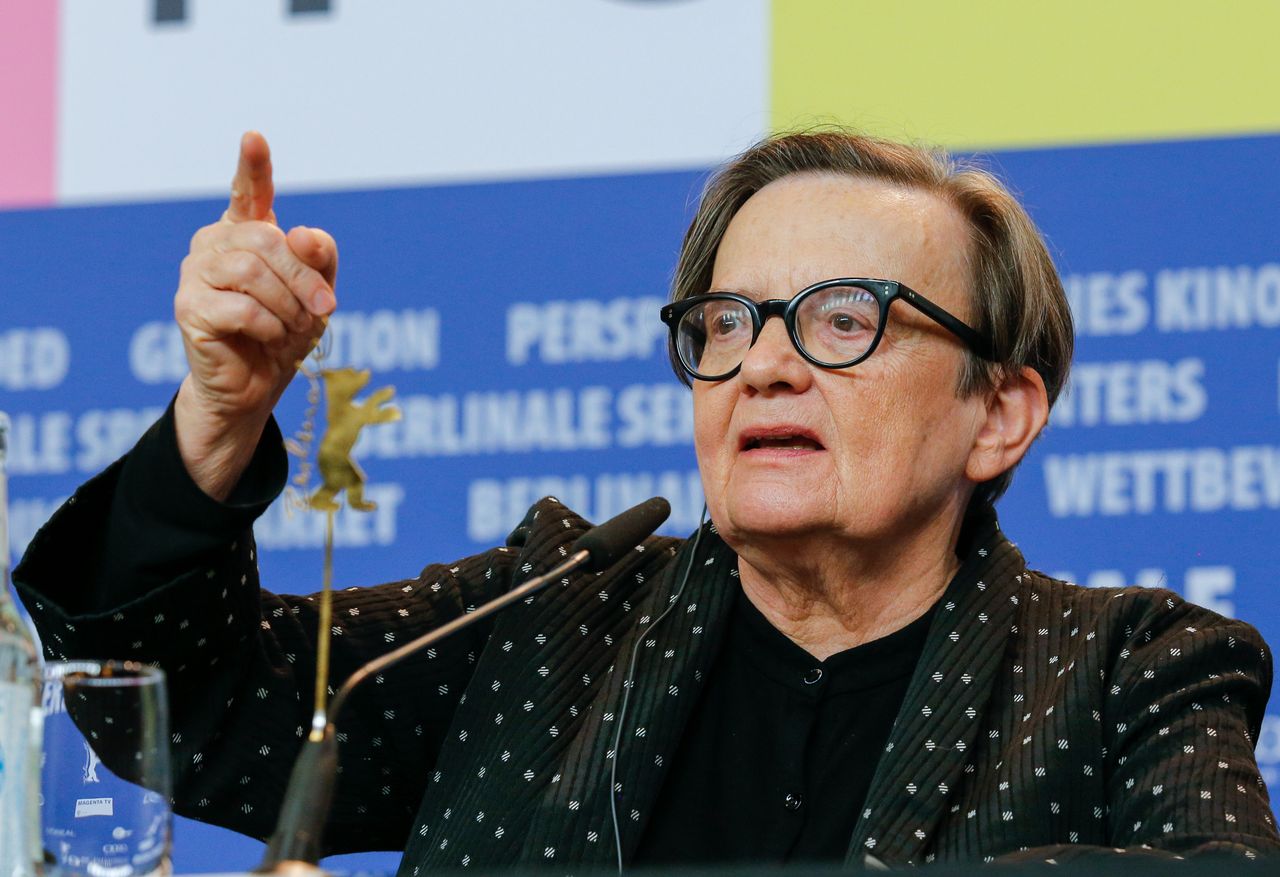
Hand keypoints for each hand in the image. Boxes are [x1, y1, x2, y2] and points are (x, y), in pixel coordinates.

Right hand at [173, 132, 337, 499]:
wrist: (257, 385)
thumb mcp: (317, 294)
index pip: (248, 191)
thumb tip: (302, 234)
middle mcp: (215, 243)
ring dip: (287, 305)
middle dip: (304, 278)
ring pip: (251, 273)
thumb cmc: (286, 332)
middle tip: (326, 309)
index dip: (252, 166)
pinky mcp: (188, 307)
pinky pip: (240, 308)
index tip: (254, 137)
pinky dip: (269, 326)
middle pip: (266, 241)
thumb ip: (320, 260)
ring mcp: (195, 273)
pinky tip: (271, 338)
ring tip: (295, 328)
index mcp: (246, 232)